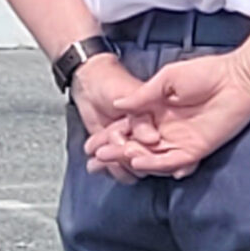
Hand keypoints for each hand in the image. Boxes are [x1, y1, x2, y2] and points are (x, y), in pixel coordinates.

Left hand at [69, 53, 156, 185]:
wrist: (87, 82)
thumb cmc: (112, 83)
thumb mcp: (131, 96)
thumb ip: (141, 119)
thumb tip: (152, 139)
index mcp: (160, 121)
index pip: (162, 146)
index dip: (151, 155)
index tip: (135, 156)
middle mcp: (149, 135)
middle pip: (146, 159)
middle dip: (128, 163)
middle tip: (110, 154)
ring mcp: (131, 142)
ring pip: (131, 166)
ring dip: (115, 168)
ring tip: (99, 162)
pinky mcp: (114, 147)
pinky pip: (115, 165)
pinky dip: (105, 168)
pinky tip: (94, 165)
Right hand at [86, 51, 249, 179]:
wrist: (239, 78)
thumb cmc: (207, 73)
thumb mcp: (167, 80)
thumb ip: (143, 95)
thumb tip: (118, 104)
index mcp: (157, 114)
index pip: (128, 130)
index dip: (110, 137)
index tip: (90, 144)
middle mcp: (167, 131)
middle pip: (136, 147)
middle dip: (114, 153)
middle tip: (95, 158)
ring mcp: (181, 141)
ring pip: (151, 156)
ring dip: (130, 159)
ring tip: (111, 158)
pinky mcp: (197, 149)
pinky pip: (173, 160)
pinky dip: (156, 164)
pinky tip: (139, 162)